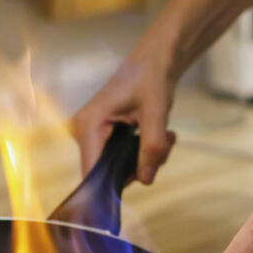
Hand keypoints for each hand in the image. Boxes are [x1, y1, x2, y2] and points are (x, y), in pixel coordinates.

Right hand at [71, 40, 176, 184]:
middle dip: (141, 165)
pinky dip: (145, 152)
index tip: (132, 192)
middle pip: (109, 173)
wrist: (154, 60)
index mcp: (89, 125)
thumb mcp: (156, 112)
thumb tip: (145, 180)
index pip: (91, 172)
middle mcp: (85, 133)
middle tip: (165, 144)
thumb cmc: (151, 78)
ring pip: (121, 167)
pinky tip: (162, 134)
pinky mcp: (105, 138)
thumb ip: (151, 147)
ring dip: (147, 158)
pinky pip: (124, 159)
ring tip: (166, 135)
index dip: (108, 189)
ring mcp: (94, 137)